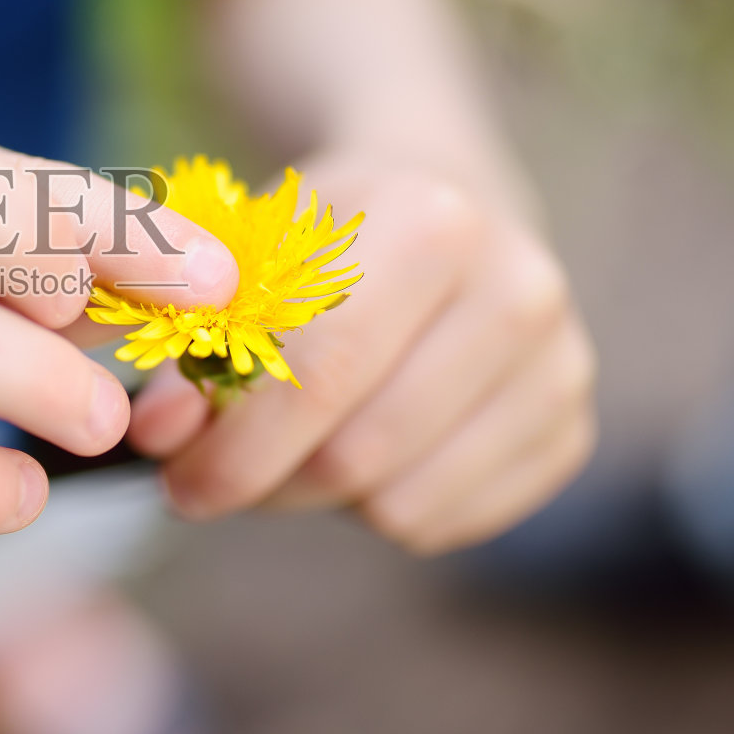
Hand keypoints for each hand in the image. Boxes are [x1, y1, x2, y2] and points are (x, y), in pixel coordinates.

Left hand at [127, 154, 595, 553]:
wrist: (444, 209)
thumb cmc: (324, 238)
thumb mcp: (248, 251)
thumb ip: (191, 335)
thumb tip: (161, 431)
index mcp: (432, 222)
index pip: (322, 369)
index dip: (235, 444)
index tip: (174, 478)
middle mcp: (519, 290)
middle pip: (359, 452)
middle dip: (264, 481)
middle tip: (211, 477)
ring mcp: (561, 365)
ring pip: (399, 504)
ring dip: (321, 497)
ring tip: (297, 441)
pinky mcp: (571, 431)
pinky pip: (446, 524)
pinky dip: (380, 507)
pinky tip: (367, 444)